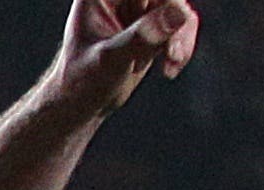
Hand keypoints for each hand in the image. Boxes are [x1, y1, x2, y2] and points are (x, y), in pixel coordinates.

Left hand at [52, 0, 199, 112]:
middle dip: (176, 21)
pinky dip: (182, 43)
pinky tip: (169, 68)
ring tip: (172, 64)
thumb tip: (176, 15)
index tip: (174, 24)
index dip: (165, 2)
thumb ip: (139, 37)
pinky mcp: (151, 24)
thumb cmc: (82, 83)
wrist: (81, 105)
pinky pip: (181, 21)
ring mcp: (136, 9)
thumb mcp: (108, 60)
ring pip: (177, 7)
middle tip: (173, 54)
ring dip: (181, 35)